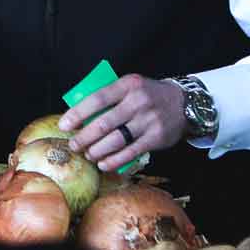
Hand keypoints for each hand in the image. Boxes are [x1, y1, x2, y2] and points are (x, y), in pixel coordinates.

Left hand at [60, 74, 188, 170]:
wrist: (185, 103)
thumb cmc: (148, 95)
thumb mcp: (130, 86)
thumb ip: (109, 96)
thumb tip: (79, 115)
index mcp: (128, 85)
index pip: (97, 98)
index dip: (78, 113)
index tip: (64, 125)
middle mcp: (138, 102)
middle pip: (104, 123)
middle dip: (84, 137)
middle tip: (73, 145)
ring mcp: (148, 121)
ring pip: (116, 140)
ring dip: (97, 151)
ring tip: (88, 154)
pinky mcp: (156, 138)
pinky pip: (131, 152)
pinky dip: (114, 161)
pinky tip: (103, 164)